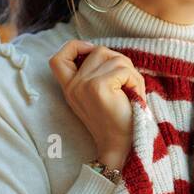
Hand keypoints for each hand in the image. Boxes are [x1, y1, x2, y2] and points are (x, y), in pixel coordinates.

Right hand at [48, 39, 144, 169]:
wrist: (121, 146)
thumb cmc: (117, 120)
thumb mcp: (99, 94)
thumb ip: (96, 73)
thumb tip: (105, 52)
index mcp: (70, 87)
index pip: (58, 58)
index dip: (76, 47)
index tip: (93, 52)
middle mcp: (73, 85)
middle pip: (99, 51)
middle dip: (120, 62)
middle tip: (128, 84)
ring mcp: (83, 85)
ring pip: (115, 57)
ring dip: (131, 73)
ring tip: (132, 92)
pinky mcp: (98, 87)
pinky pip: (124, 70)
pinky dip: (135, 81)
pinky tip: (135, 96)